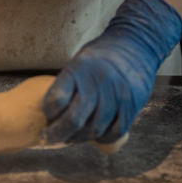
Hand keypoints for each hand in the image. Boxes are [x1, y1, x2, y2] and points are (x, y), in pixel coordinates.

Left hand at [42, 0, 181, 144]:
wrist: (136, 43)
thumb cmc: (100, 56)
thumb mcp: (78, 61)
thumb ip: (66, 85)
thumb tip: (50, 113)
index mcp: (79, 69)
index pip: (56, 100)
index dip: (48, 113)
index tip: (45, 118)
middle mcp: (99, 82)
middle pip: (74, 119)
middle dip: (57, 134)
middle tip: (49, 139)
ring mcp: (118, 96)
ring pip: (94, 129)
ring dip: (78, 138)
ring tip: (70, 138)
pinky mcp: (133, 106)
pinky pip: (114, 132)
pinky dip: (101, 138)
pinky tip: (93, 135)